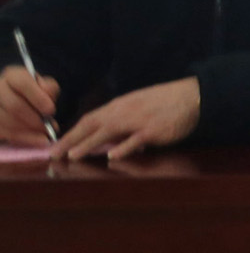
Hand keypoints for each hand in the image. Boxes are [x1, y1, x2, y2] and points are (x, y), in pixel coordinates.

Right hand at [0, 64, 59, 148]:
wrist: (20, 102)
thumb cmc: (35, 93)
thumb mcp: (45, 86)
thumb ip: (49, 88)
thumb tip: (48, 96)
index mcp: (13, 76)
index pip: (23, 83)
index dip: (38, 98)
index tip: (51, 111)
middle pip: (14, 106)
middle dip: (34, 120)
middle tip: (49, 128)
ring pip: (7, 122)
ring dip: (28, 132)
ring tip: (44, 137)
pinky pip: (3, 133)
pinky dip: (21, 139)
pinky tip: (34, 141)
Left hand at [57, 77, 200, 160]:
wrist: (192, 96)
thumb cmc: (166, 102)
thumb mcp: (138, 105)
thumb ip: (120, 120)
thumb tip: (104, 138)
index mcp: (120, 105)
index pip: (89, 119)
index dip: (71, 132)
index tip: (56, 145)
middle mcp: (125, 111)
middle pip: (92, 125)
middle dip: (71, 139)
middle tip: (53, 153)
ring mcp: (139, 120)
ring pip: (108, 131)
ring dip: (88, 143)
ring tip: (72, 155)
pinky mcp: (154, 130)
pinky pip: (135, 139)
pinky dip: (123, 147)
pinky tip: (111, 156)